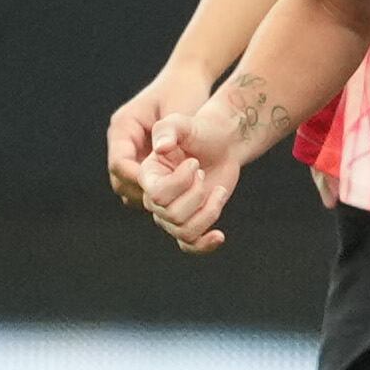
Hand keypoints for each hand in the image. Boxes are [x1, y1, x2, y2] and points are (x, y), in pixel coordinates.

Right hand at [108, 62, 217, 207]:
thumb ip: (172, 131)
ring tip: (174, 203)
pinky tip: (180, 197)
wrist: (190, 80)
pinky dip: (158, 190)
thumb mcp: (180, 109)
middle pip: (121, 179)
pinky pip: (144, 181)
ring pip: (130, 184)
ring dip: (149, 194)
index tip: (161, 190)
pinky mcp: (144, 155)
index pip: (119, 163)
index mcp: (123, 127)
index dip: (138, 180)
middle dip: (143, 191)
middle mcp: (123, 140)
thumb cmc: (186, 91)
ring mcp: (132, 148)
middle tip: (168, 203)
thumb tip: (161, 151)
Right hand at [133, 108, 245, 251]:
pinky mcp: (190, 220)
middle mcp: (155, 197)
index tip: (194, 162)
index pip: (156, 195)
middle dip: (197, 194)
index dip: (180, 183)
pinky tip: (219, 235)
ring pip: (183, 231)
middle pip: (171, 215)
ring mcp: (172, 211)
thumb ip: (168, 129)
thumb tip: (162, 147)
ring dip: (209, 211)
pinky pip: (189, 244)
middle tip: (203, 172)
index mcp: (147, 176)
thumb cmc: (200, 130)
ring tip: (218, 190)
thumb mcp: (183, 123)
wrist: (222, 142)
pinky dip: (203, 245)